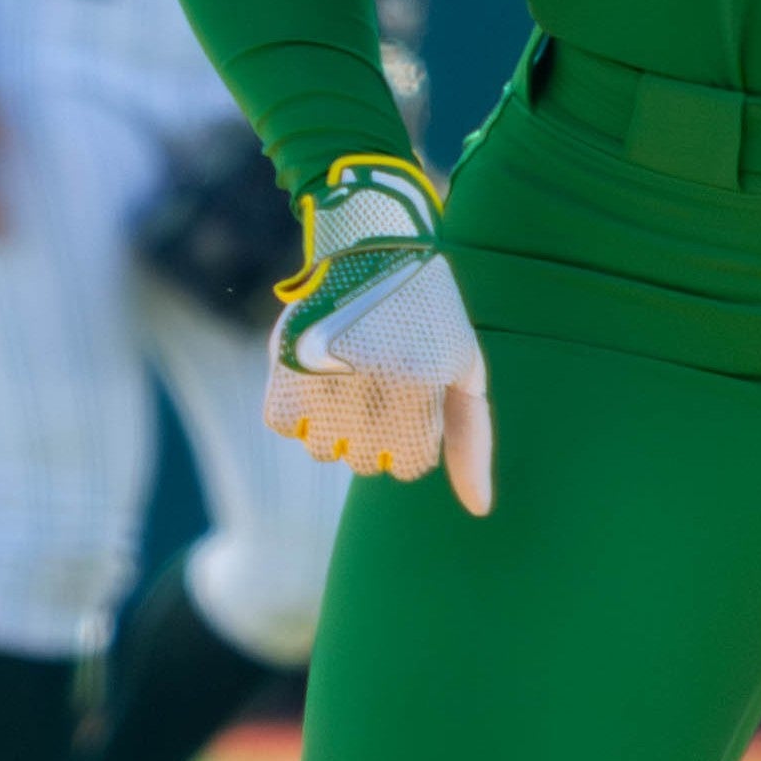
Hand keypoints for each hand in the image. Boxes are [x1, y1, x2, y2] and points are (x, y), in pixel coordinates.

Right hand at [264, 156, 493, 515]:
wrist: (376, 249)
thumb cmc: (429, 318)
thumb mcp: (464, 369)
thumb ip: (472, 440)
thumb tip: (479, 511)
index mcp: (423, 386)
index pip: (410, 466)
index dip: (412, 442)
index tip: (413, 406)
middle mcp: (374, 383)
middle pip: (364, 463)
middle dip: (374, 436)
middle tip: (380, 390)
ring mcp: (326, 372)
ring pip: (322, 449)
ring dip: (333, 427)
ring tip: (349, 384)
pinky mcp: (285, 359)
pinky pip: (282, 423)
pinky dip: (295, 412)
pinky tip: (317, 381)